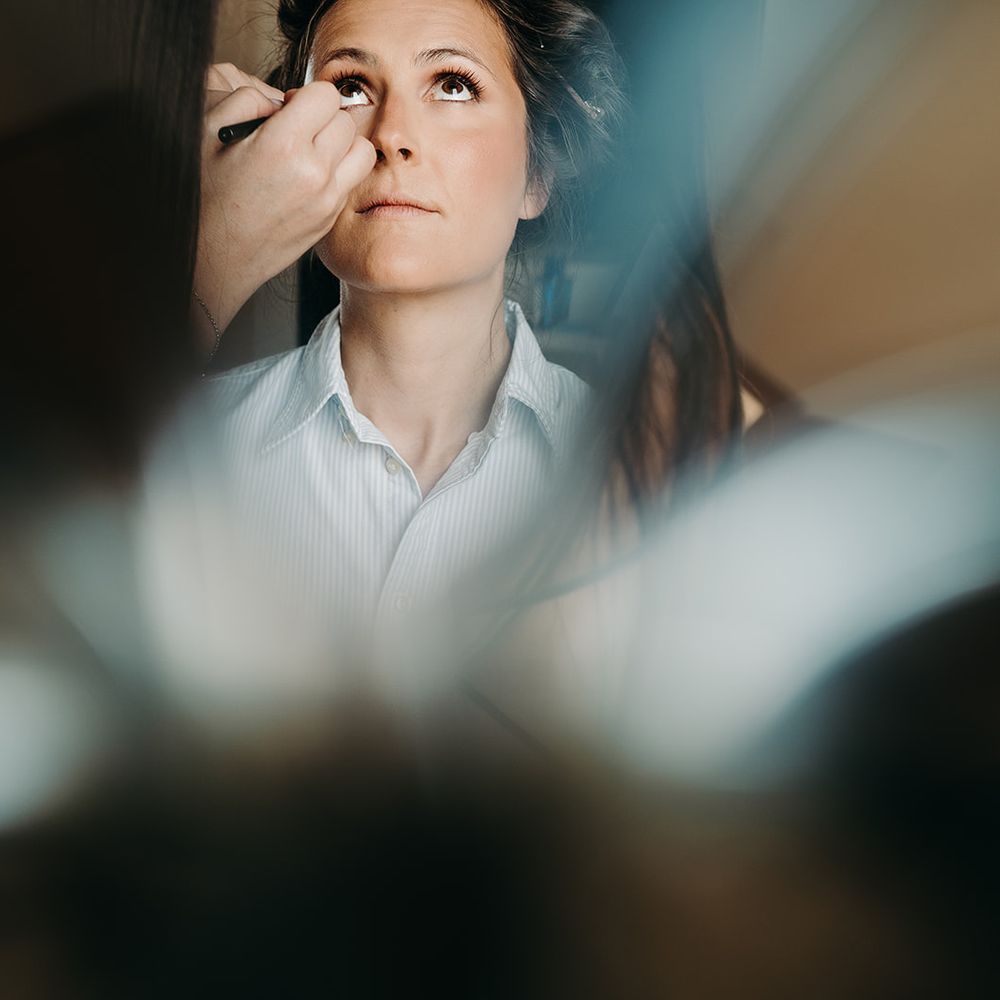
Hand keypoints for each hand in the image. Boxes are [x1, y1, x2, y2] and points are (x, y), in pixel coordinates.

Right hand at [194, 63, 375, 342]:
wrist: (214, 257)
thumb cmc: (205, 197)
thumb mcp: (207, 132)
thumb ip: (245, 100)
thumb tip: (277, 98)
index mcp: (283, 145)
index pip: (326, 95)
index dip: (306, 95)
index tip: (290, 107)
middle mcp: (313, 173)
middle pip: (347, 122)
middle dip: (325, 118)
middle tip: (299, 129)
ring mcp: (326, 200)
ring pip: (362, 152)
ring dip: (342, 144)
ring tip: (313, 150)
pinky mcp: (330, 220)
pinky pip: (351, 182)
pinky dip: (339, 172)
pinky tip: (309, 177)